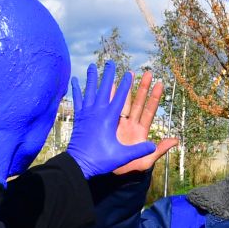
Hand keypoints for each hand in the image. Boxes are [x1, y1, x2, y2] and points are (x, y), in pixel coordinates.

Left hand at [68, 63, 163, 177]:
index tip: (129, 73)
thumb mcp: (123, 157)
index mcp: (109, 119)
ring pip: (89, 91)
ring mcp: (86, 114)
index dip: (125, 85)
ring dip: (92, 78)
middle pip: (104, 89)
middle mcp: (97, 112)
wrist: (79, 165)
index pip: (120, 98)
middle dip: (108, 75)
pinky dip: (76, 89)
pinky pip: (77, 100)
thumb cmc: (101, 160)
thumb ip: (139, 150)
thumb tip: (154, 146)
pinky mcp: (79, 118)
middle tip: (110, 62)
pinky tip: (74, 80)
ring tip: (92, 65)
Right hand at [113, 71, 176, 174]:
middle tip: (147, 72)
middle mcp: (131, 125)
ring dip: (126, 89)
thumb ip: (160, 149)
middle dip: (142, 88)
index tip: (160, 84)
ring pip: (124, 103)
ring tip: (128, 73)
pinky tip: (110, 86)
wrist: (114, 176)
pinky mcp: (107, 127)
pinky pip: (109, 110)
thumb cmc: (132, 170)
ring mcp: (119, 125)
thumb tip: (176, 140)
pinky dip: (109, 98)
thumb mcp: (146, 160)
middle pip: (138, 103)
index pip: (149, 111)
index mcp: (141, 131)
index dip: (154, 98)